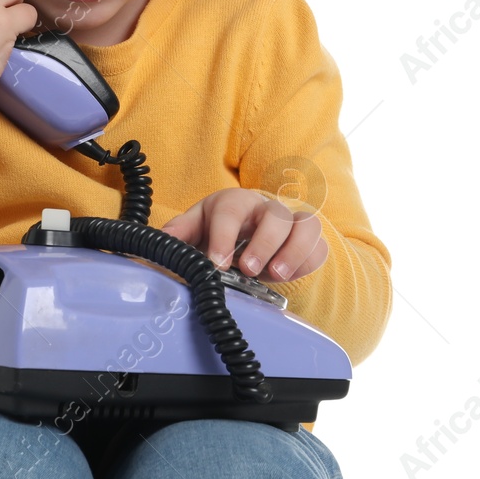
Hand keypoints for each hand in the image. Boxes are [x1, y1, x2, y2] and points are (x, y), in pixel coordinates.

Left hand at [159, 188, 328, 282]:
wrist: (254, 226)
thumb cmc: (224, 225)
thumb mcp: (199, 225)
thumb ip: (180, 232)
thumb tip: (160, 240)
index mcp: (235, 202)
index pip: (231, 212)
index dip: (224, 238)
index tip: (218, 264)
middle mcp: (267, 208)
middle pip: (275, 217)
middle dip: (262, 244)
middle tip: (248, 269)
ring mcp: (292, 222)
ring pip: (306, 227)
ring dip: (293, 252)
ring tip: (276, 275)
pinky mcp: (311, 240)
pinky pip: (319, 248)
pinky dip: (307, 263)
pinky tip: (289, 276)